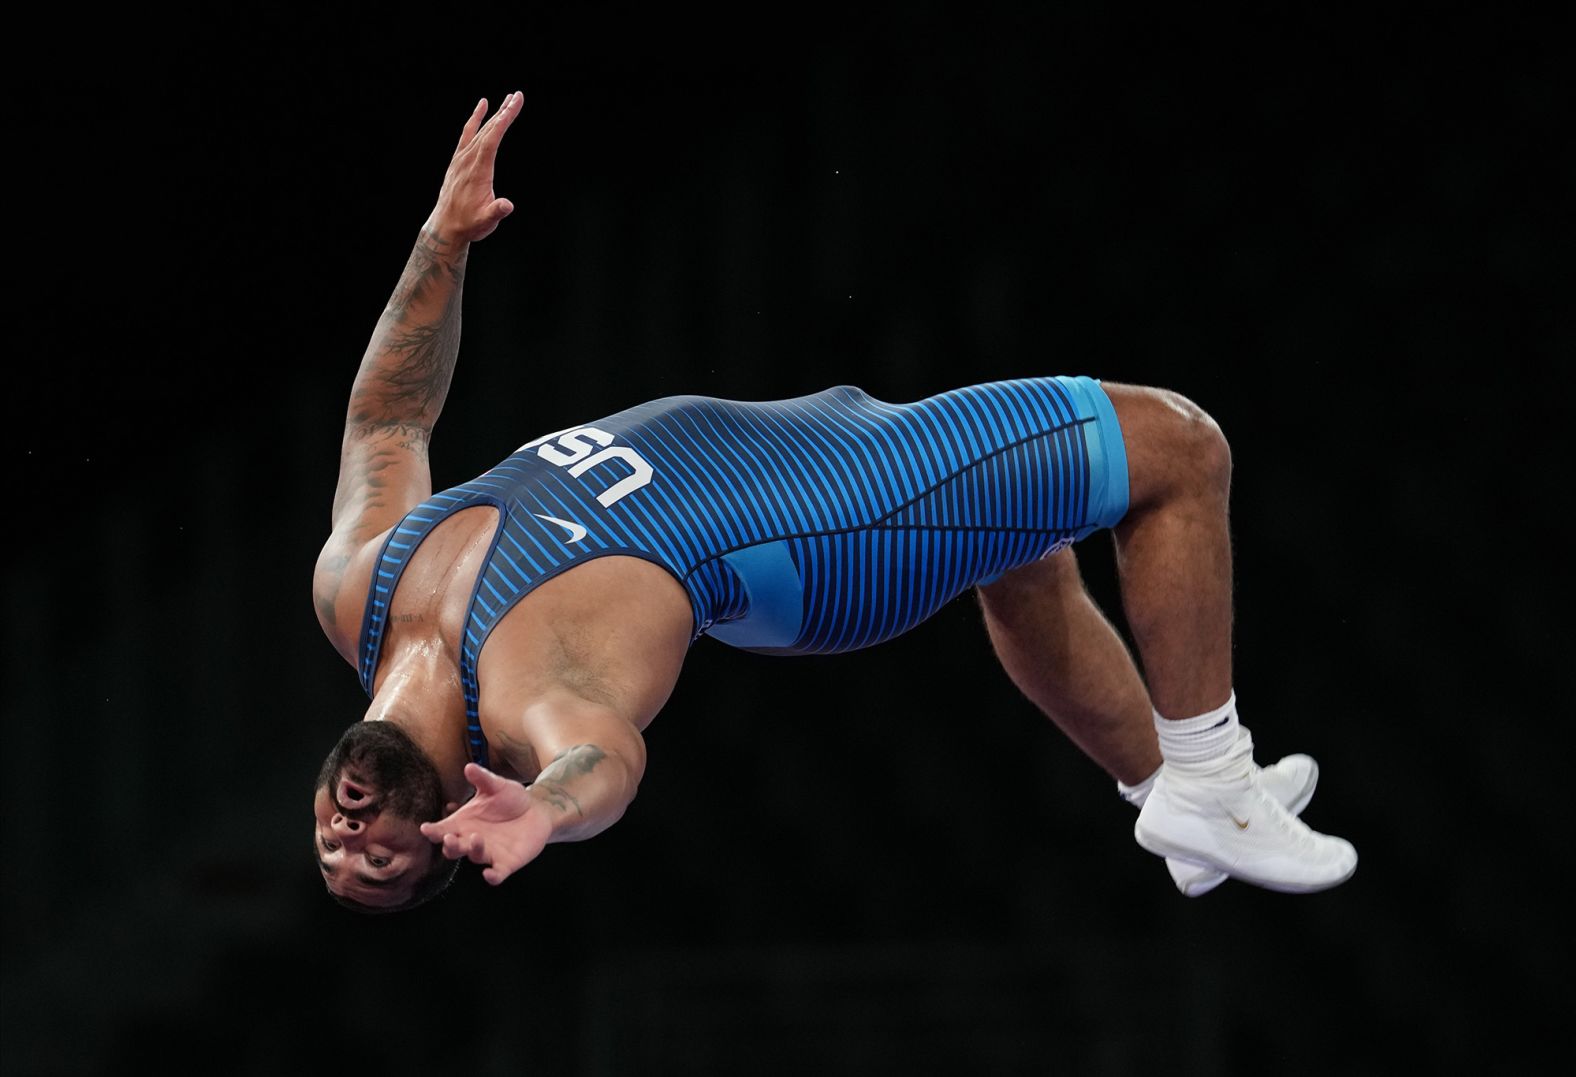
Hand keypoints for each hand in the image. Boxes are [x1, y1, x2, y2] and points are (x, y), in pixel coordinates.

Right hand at [419, 762, 553, 884]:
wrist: (536, 811)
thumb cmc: (510, 799)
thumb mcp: (496, 786)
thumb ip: (483, 779)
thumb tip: (469, 767)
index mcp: (464, 823)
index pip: (443, 830)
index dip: (433, 831)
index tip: (426, 828)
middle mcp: (471, 841)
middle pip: (453, 849)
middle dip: (449, 845)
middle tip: (449, 838)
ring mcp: (488, 853)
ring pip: (474, 857)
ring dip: (473, 850)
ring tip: (476, 838)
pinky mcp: (506, 863)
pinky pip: (496, 874)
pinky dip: (492, 876)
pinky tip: (489, 875)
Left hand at [426, 92, 523, 244]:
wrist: (446, 227)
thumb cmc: (469, 224)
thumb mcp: (486, 221)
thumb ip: (496, 211)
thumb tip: (506, 205)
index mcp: (478, 169)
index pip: (493, 138)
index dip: (504, 119)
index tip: (516, 103)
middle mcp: (468, 159)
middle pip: (488, 129)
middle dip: (504, 111)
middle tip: (518, 95)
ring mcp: (462, 158)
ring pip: (479, 129)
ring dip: (494, 114)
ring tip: (506, 99)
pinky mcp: (458, 160)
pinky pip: (468, 134)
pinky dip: (476, 119)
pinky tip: (482, 107)